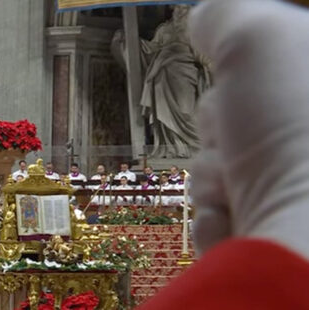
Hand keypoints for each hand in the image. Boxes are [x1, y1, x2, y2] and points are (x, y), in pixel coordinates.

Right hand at [189, 0, 308, 258]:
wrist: (306, 246)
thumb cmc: (296, 135)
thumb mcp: (258, 38)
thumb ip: (228, 14)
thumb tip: (208, 19)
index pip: (270, 67)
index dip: (241, 73)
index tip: (235, 87)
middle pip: (244, 119)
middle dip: (219, 132)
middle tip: (234, 140)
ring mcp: (306, 193)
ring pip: (229, 169)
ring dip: (213, 179)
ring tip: (235, 189)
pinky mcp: (288, 236)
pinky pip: (231, 215)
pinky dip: (222, 218)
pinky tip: (240, 220)